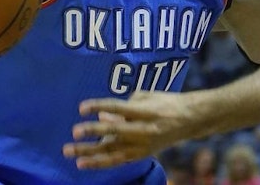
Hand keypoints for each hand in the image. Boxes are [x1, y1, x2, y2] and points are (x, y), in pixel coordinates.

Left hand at [64, 92, 197, 168]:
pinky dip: (99, 162)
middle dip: (94, 132)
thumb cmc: (165, 103)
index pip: (118, 108)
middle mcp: (144, 129)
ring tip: (70, 151)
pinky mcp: (141, 155)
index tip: (82, 108)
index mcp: (146, 111)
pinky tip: (82, 162)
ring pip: (112, 150)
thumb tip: (101, 115)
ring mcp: (142, 145)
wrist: (189, 120)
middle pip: (115, 131)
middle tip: (75, 132)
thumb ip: (124, 106)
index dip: (99, 107)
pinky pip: (116, 160)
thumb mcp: (146, 97)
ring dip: (89, 151)